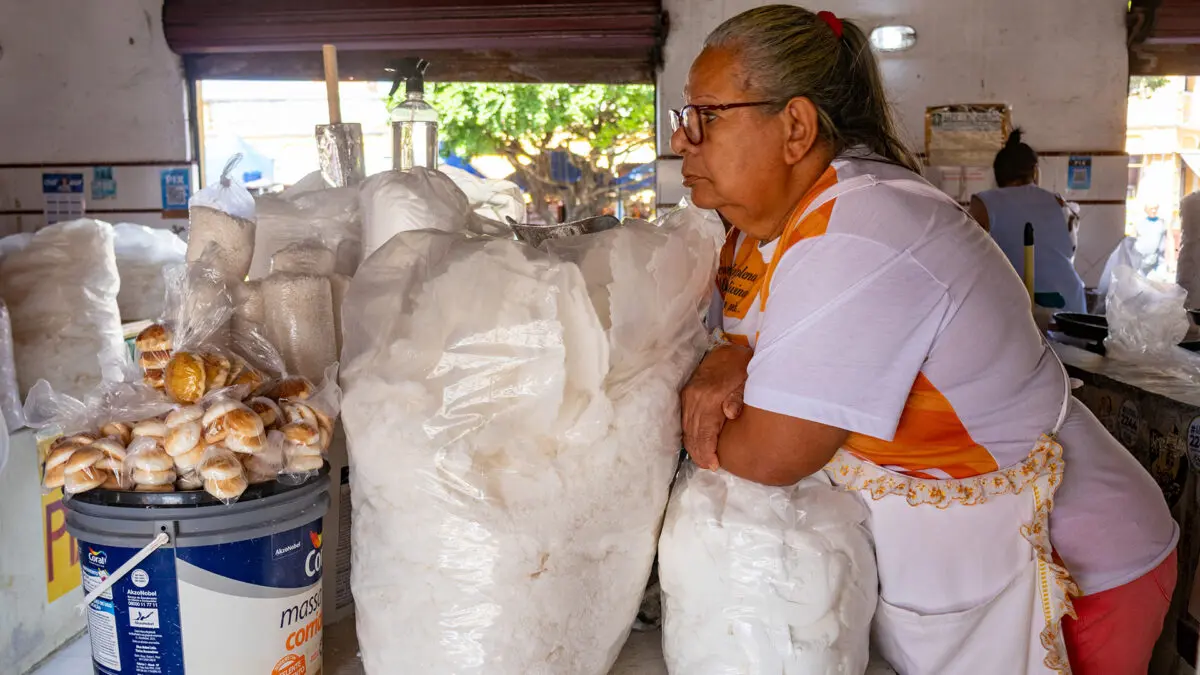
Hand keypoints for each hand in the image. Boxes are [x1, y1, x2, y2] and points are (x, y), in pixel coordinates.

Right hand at [681, 344, 752, 470]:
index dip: (708, 451)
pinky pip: (684, 420)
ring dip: (693, 446)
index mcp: (709, 397)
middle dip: (700, 453)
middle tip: (709, 467)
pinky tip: (697, 443)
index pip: (705, 431)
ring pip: (686, 428)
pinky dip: (689, 434)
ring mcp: (688, 395)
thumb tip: (731, 414)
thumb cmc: (742, 369)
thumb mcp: (747, 382)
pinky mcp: (686, 394)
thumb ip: (738, 398)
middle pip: (693, 433)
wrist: (729, 350)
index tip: (714, 465)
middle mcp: (694, 398)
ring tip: (703, 460)